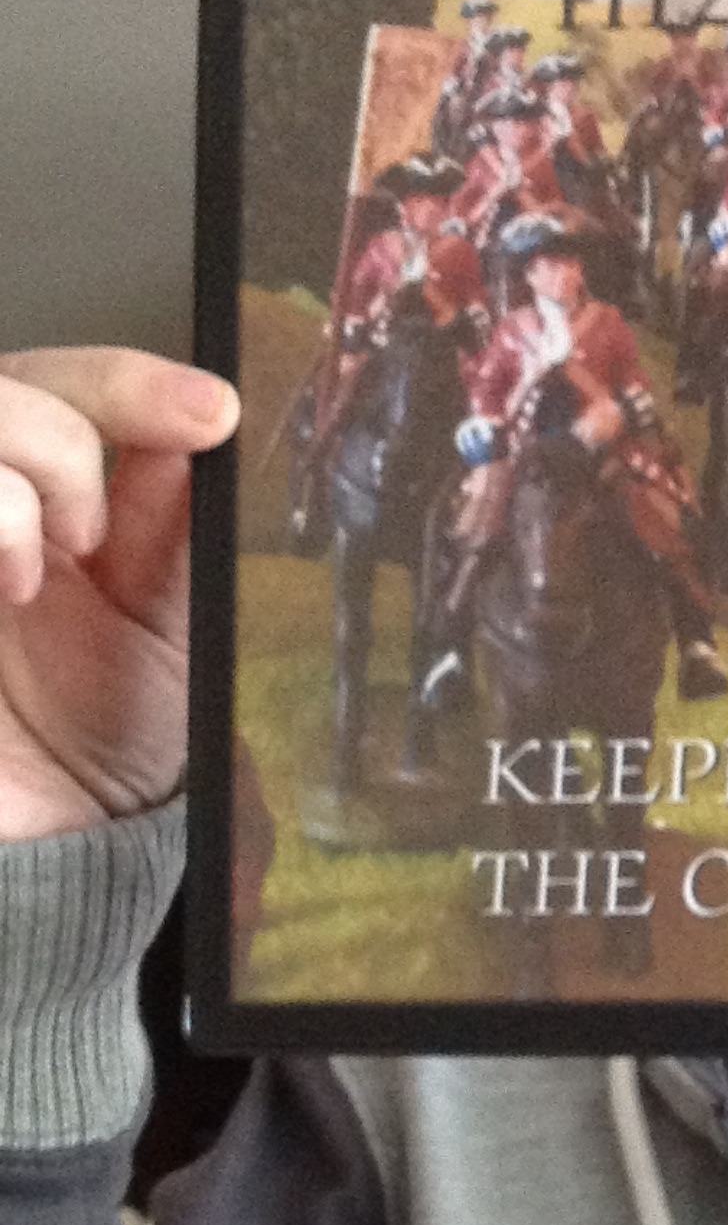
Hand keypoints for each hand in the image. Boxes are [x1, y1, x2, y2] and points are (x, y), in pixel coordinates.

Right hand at [0, 349, 238, 842]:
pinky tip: (1, 584)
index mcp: (39, 494)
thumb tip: (197, 427)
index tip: (209, 413)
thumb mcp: (170, 629)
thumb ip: (176, 530)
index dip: (122, 381)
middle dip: (51, 434)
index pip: (54, 385)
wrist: (62, 843)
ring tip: (29, 573)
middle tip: (86, 530)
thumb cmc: (110, 739)